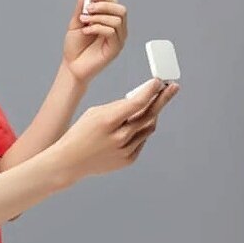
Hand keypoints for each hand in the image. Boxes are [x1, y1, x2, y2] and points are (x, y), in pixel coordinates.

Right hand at [49, 78, 179, 185]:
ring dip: (152, 114)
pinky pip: (142, 140)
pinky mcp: (128, 160)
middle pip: (149, 115)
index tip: (159, 81)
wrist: (70, 161)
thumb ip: (119, 108)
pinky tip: (137, 123)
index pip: (136, 103)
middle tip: (173, 87)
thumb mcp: (95, 113)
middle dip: (163, 99)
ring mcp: (125, 150)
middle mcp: (119, 137)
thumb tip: (141, 103)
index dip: (150, 91)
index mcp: (108, 121)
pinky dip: (141, 130)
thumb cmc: (81, 132)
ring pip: (148, 127)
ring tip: (154, 103)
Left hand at [62, 0, 127, 83]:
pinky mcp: (115, 49)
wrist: (71, 66)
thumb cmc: (75, 48)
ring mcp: (117, 40)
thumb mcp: (76, 23)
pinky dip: (97, 28)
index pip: (114, 3)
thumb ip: (81, 9)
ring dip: (98, 17)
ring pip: (117, 20)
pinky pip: (111, 32)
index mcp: (109, 21)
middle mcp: (116, 30)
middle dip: (104, 5)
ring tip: (84, 22)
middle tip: (88, 9)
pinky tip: (86, 31)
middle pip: (121, 10)